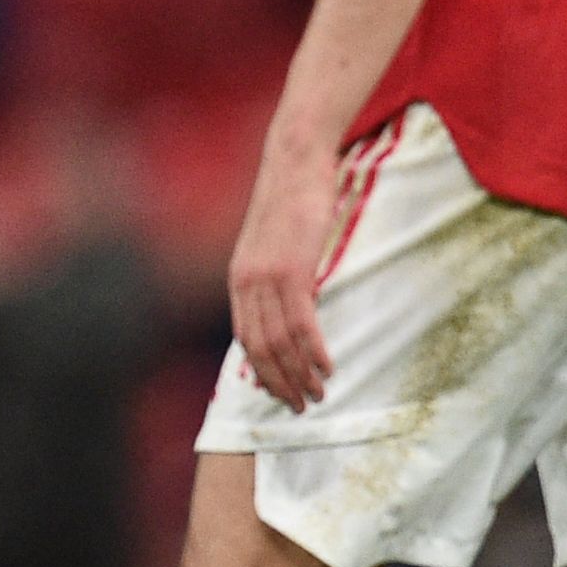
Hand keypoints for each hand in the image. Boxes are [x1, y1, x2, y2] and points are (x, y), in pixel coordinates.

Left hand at [228, 143, 341, 409]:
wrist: (295, 160)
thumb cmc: (291, 198)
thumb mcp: (272, 242)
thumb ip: (273, 274)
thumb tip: (289, 304)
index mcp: (239, 280)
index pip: (245, 339)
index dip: (262, 372)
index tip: (279, 393)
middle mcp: (246, 283)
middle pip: (260, 349)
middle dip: (280, 383)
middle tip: (300, 407)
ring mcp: (267, 277)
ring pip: (280, 342)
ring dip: (300, 374)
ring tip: (318, 394)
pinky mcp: (292, 269)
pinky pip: (302, 322)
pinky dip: (314, 350)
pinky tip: (327, 366)